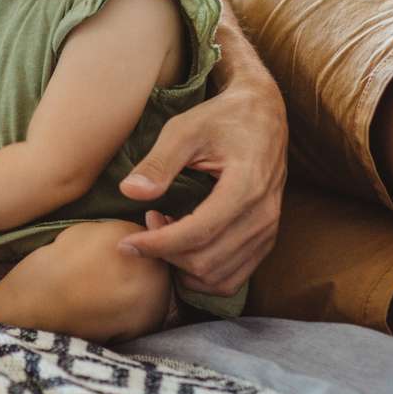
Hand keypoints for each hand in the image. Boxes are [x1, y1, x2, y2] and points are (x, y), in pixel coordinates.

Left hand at [116, 75, 286, 295]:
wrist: (263, 116)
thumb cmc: (222, 119)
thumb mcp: (185, 130)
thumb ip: (158, 163)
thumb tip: (129, 192)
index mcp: (245, 187)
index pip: (197, 234)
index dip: (157, 245)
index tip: (125, 243)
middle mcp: (262, 216)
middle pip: (206, 262)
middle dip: (166, 253)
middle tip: (146, 223)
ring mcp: (267, 231)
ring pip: (218, 277)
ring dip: (181, 265)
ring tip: (163, 230)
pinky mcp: (266, 239)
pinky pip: (232, 277)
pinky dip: (200, 271)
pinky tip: (183, 242)